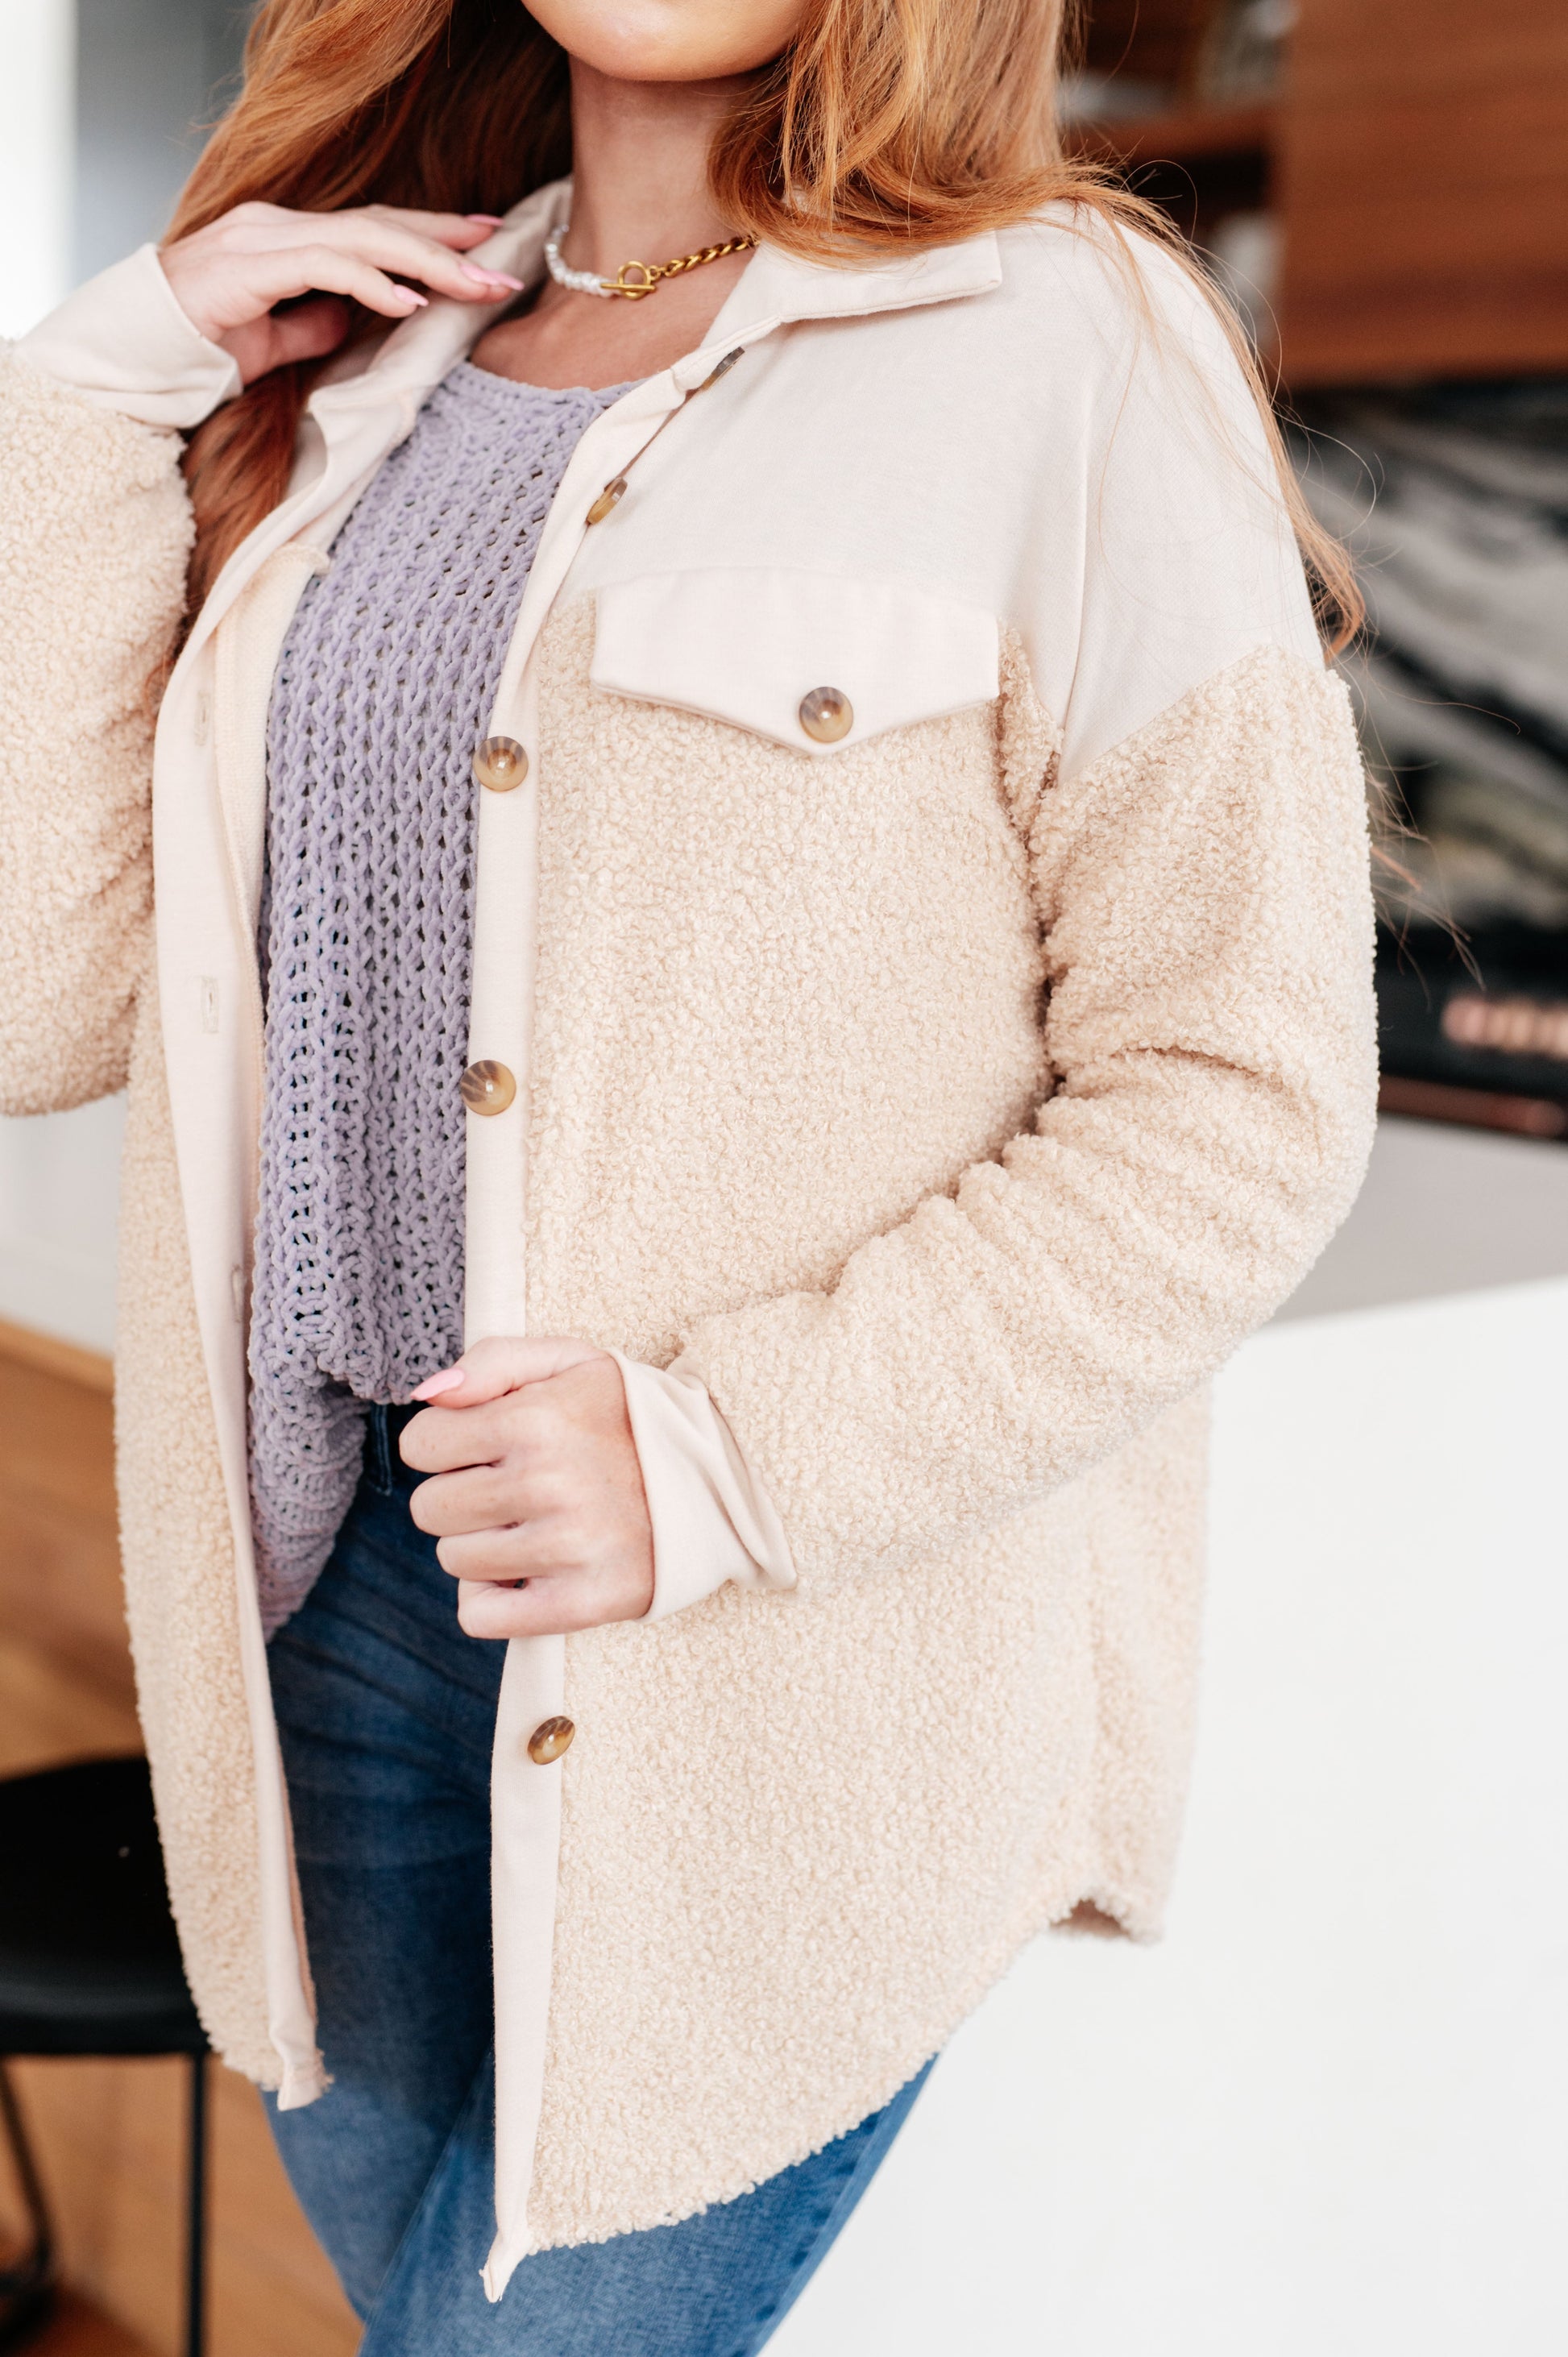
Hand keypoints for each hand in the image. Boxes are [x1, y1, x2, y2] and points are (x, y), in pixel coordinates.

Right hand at [159, 202, 524, 385]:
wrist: (139, 356)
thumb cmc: (202, 349)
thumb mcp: (276, 342)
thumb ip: (315, 323)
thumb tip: (358, 320)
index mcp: (287, 239)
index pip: (372, 227)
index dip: (430, 234)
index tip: (484, 244)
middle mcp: (279, 226)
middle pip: (378, 224)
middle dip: (445, 242)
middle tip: (502, 263)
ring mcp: (264, 238)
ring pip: (363, 238)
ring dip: (425, 263)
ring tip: (474, 287)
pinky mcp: (251, 265)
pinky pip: (326, 266)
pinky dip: (373, 282)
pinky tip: (410, 302)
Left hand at [399, 1336, 654, 1639]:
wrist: (723, 1478)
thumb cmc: (631, 1416)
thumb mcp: (572, 1360)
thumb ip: (493, 1359)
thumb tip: (427, 1395)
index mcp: (536, 1418)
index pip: (420, 1444)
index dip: (445, 1443)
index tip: (484, 1445)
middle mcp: (548, 1482)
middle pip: (430, 1508)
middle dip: (460, 1495)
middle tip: (509, 1487)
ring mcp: (567, 1546)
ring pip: (454, 1560)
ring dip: (480, 1545)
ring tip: (529, 1525)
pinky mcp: (583, 1602)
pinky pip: (480, 1616)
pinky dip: (489, 1599)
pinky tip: (523, 1571)